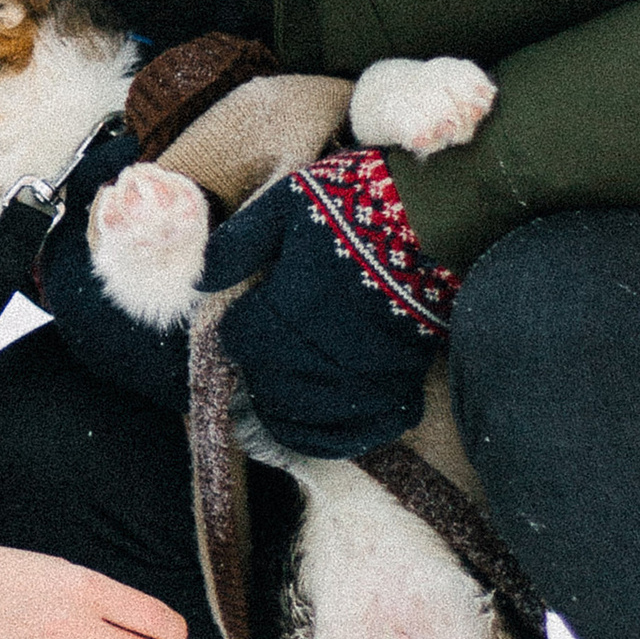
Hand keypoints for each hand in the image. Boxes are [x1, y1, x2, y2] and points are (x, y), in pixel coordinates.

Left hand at [201, 148, 456, 458]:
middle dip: (257, 378)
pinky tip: (324, 427)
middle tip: (261, 366)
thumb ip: (241, 242)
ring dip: (287, 413)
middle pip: (268, 386)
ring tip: (280, 404)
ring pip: (306, 415)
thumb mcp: (286, 202)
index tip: (245, 321)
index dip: (237, 332)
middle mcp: (315, 348)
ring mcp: (358, 369)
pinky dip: (337, 436)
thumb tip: (201, 280)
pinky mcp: (397, 379)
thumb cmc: (356, 202)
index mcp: (284, 305)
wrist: (437, 215)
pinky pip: (359, 428)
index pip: (239, 341)